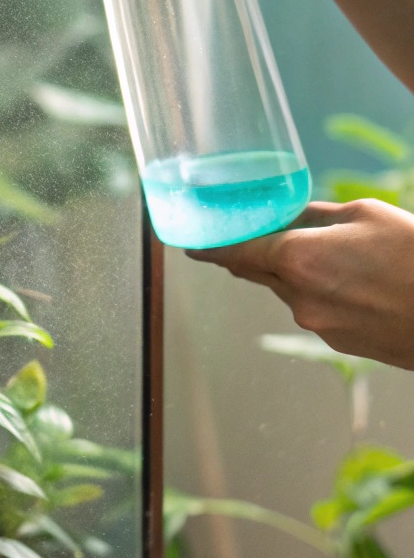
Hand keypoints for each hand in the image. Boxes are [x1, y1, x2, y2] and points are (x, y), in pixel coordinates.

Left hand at [187, 199, 413, 370]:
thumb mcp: (365, 215)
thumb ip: (316, 217)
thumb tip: (291, 217)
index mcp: (299, 258)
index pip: (236, 252)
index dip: (211, 247)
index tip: (192, 244)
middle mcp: (299, 297)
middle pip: (261, 271)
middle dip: (262, 253)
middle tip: (266, 233)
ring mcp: (318, 325)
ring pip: (290, 290)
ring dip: (300, 272)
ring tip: (344, 256)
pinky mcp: (337, 342)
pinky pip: (315, 309)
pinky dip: (323, 292)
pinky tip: (356, 281)